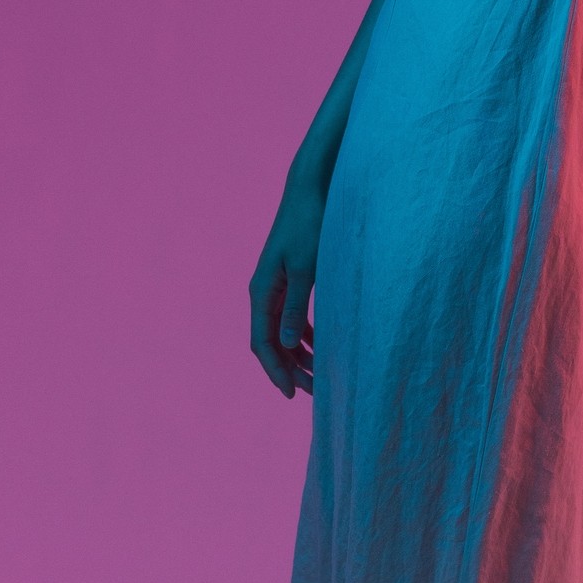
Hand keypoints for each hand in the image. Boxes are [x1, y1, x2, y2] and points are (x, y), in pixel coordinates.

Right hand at [248, 171, 326, 398]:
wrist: (311, 188)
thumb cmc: (310, 224)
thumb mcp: (306, 267)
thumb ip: (296, 305)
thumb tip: (285, 345)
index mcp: (262, 291)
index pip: (262, 342)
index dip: (275, 371)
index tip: (291, 394)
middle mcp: (265, 291)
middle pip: (271, 341)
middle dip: (289, 368)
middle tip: (313, 392)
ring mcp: (277, 285)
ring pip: (282, 331)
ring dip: (298, 354)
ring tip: (319, 376)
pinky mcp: (292, 277)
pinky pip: (293, 316)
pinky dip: (304, 334)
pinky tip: (320, 346)